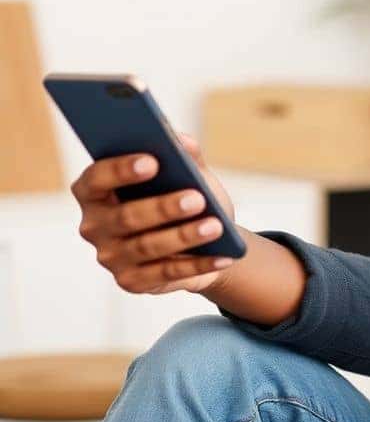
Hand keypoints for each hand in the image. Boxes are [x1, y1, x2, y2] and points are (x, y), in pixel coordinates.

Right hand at [72, 134, 239, 295]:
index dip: (121, 169)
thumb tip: (183, 140)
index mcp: (95, 191)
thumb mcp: (186, 173)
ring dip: (184, 236)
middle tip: (196, 198)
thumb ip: (183, 155)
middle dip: (162, 207)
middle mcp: (94, 226)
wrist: (200, 239)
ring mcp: (111, 257)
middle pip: (126, 217)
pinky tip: (223, 257)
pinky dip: (198, 265)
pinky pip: (166, 274)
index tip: (152, 161)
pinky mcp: (132, 281)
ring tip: (215, 226)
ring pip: (147, 247)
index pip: (96, 179)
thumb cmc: (183, 196)